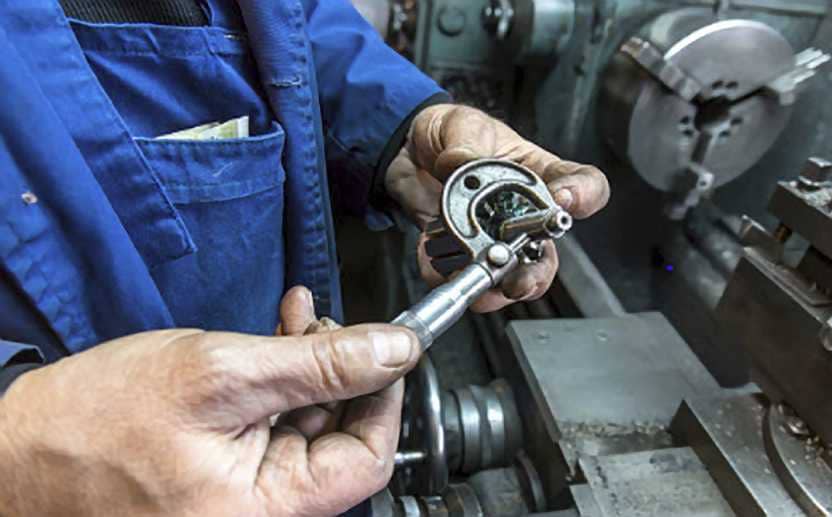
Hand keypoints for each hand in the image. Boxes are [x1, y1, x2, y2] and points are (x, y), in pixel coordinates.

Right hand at [0, 287, 420, 516]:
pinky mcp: (222, 469)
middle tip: (325, 323)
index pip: (366, 458)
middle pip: (337, 438)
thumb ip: (319, 365)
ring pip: (305, 422)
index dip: (382, 395)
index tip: (382, 348)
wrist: (16, 447)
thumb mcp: (223, 374)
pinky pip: (270, 423)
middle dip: (340, 369)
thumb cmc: (95, 423)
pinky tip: (276, 333)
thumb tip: (394, 351)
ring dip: (310, 362)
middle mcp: (262, 510)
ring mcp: (242, 491)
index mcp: (268, 508)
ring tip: (296, 317)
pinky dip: (279, 375)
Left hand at [386, 104, 609, 311]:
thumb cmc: (451, 133)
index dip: (583, 196)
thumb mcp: (460, 125)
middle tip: (518, 279)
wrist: (408, 149)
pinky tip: (435, 262)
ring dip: (494, 287)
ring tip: (478, 285)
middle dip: (535, 274)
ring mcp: (494, 238)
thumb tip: (460, 163)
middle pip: (548, 254)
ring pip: (510, 277)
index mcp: (538, 174)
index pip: (583, 185)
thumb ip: (464, 145)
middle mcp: (524, 214)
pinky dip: (446, 274)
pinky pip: (460, 276)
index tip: (563, 201)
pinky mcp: (461, 252)